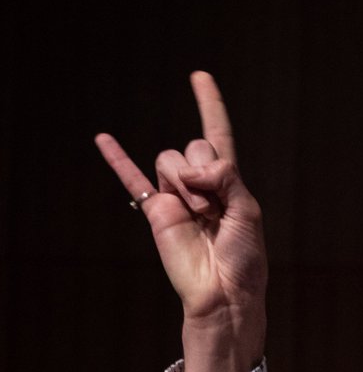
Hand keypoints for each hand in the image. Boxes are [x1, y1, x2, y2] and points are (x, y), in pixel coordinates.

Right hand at [95, 71, 266, 371]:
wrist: (223, 294)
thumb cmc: (244, 259)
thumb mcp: (249, 211)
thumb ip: (226, 176)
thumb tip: (191, 165)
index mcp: (229, 183)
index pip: (218, 136)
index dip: (210, 106)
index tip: (200, 76)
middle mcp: (201, 185)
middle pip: (193, 146)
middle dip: (206, 171)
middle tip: (217, 209)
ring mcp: (176, 197)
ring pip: (170, 160)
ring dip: (186, 185)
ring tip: (200, 217)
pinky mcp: (156, 212)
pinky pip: (133, 179)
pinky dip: (119, 159)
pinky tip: (104, 139)